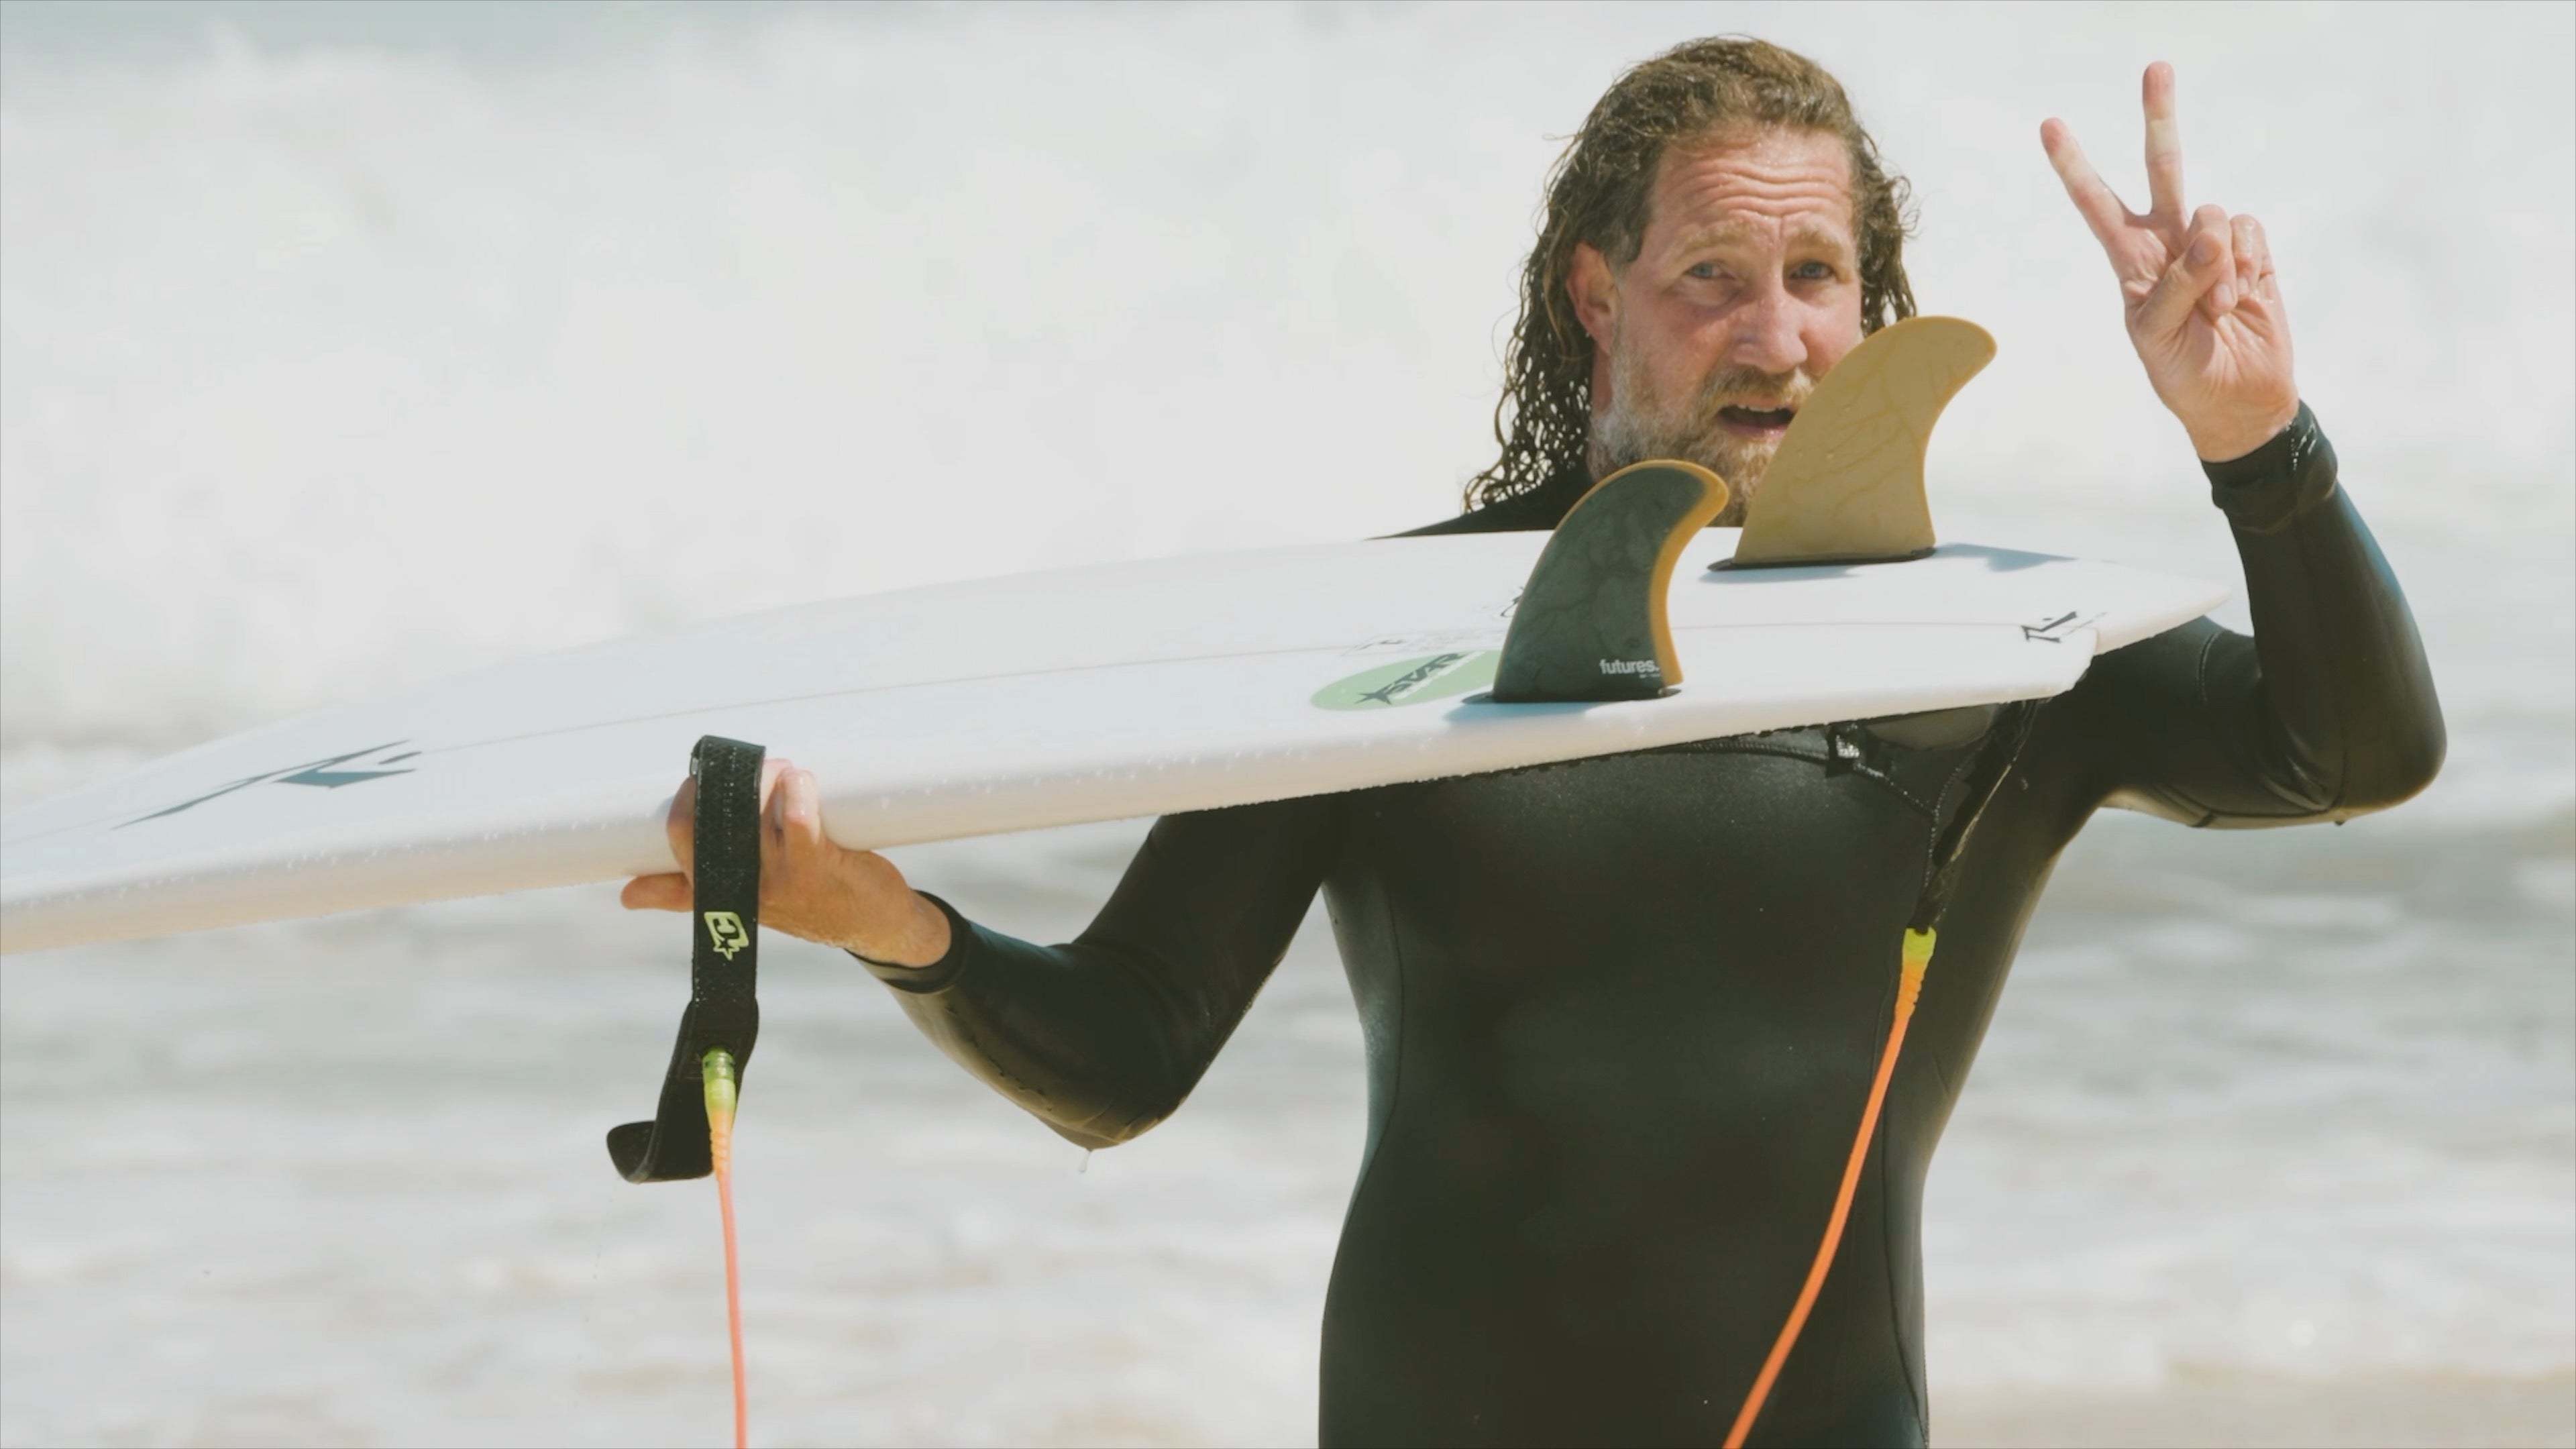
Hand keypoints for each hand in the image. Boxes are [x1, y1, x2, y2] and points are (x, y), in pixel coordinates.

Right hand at [620, 758, 952, 967]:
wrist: (875, 927)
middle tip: (750, 768)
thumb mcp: (742, 904)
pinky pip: (798, 816)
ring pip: (755, 810)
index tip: (701, 778)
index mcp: (719, 892)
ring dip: (767, 776)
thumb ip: (685, 894)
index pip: (679, 841)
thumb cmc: (808, 904)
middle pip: (711, 820)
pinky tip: (802, 781)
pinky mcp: (818, 864)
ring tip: (783, 772)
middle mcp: (745, 887)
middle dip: (725, 779)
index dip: (684, 801)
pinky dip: (798, 788)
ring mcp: (781, 878)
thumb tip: (627, 895)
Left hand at [2042, 62, 2298, 461]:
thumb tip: (2208, 231)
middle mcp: (2167, 241)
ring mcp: (2211, 243)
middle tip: (2156, 67)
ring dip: (2218, 267)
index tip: (2048, 125)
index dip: (2073, 166)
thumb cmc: (2184, 373)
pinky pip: (2248, 232)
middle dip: (2159, 118)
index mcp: (2130, 261)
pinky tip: (2243, 298)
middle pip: (2163, 167)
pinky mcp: (2252, 250)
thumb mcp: (2159, 339)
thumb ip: (2178, 285)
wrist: (2238, 400)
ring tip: (2217, 311)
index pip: (2095, 205)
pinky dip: (2247, 265)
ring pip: (2212, 213)